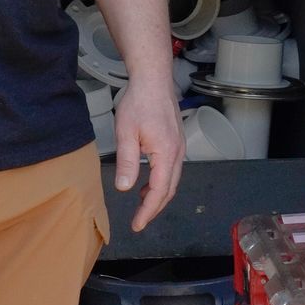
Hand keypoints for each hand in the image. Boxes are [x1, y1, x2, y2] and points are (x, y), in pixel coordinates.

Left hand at [111, 73, 183, 233]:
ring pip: (173, 179)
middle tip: (139, 220)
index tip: (136, 225)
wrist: (154, 78)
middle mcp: (178, 152)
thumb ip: (127, 162)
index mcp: (166, 154)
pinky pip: (172, 168)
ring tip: (142, 204)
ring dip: (159, 194)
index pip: (159, 192)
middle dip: (154, 208)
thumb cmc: (139, 102)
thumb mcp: (126, 133)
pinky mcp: (177, 140)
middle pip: (169, 189)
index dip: (148, 212)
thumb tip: (125, 189)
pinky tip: (149, 181)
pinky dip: (162, 181)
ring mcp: (180, 146)